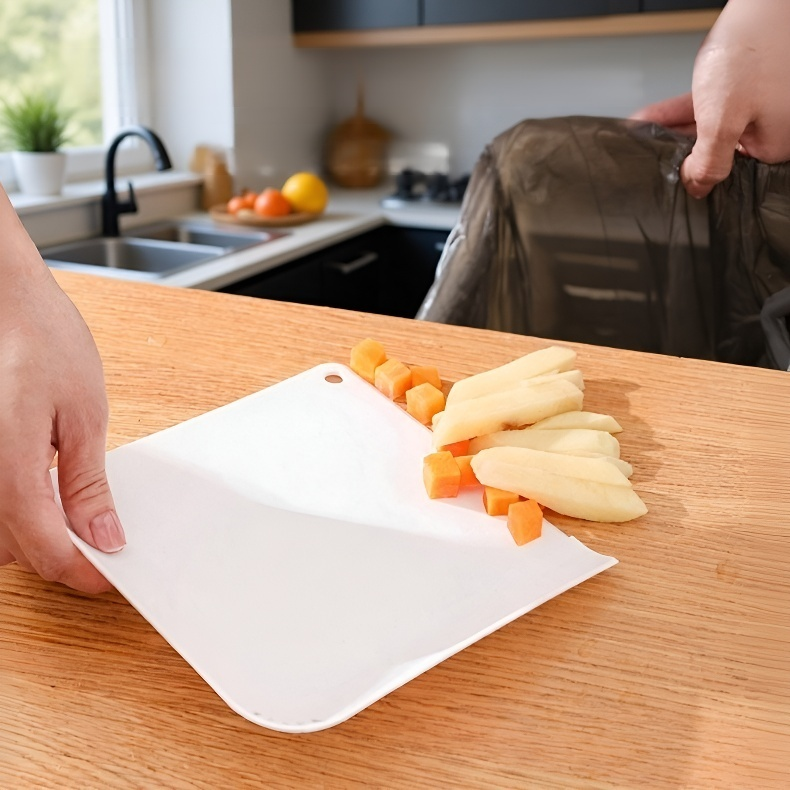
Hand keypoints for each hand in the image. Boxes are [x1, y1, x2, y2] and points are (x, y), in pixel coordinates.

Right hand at [0, 190, 124, 592]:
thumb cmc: (38, 336)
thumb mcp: (82, 412)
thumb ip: (85, 483)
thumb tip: (102, 535)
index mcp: (7, 465)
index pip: (45, 549)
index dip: (82, 570)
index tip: (111, 574)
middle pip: (11, 552)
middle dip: (56, 555)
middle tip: (99, 541)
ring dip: (29, 537)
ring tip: (71, 511)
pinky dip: (10, 511)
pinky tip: (36, 489)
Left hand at [631, 0, 789, 197]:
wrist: (765, 1)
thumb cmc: (755, 49)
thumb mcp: (724, 119)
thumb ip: (709, 159)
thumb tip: (698, 188)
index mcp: (774, 146)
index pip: (727, 173)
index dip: (696, 174)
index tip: (666, 175)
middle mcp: (769, 130)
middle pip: (715, 151)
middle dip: (678, 152)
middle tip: (646, 158)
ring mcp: (757, 109)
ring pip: (706, 129)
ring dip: (671, 131)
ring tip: (640, 138)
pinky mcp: (743, 90)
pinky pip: (707, 108)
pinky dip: (679, 112)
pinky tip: (648, 120)